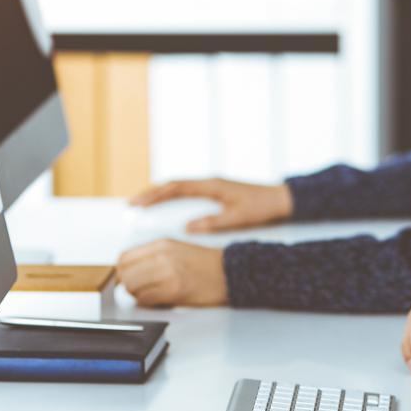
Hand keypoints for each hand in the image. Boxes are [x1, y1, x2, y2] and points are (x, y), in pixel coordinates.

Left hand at [116, 239, 227, 306]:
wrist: (227, 272)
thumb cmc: (204, 263)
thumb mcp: (175, 249)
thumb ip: (151, 256)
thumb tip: (128, 270)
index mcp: (161, 244)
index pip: (124, 257)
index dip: (122, 271)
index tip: (127, 277)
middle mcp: (162, 255)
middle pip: (125, 273)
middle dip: (127, 284)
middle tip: (137, 288)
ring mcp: (167, 272)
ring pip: (132, 287)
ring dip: (137, 294)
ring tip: (149, 294)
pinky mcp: (174, 289)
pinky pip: (146, 299)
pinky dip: (147, 302)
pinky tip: (158, 299)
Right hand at [129, 178, 292, 232]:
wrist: (279, 199)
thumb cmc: (261, 207)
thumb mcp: (237, 217)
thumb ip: (212, 223)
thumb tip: (188, 228)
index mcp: (212, 185)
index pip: (176, 187)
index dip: (155, 194)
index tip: (138, 202)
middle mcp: (209, 182)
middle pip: (173, 184)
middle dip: (151, 193)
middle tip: (132, 204)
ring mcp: (211, 185)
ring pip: (179, 187)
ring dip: (161, 195)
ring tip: (143, 206)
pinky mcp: (215, 191)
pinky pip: (188, 192)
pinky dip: (173, 198)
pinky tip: (167, 207)